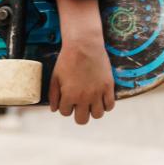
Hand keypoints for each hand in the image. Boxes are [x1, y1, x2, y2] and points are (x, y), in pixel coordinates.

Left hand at [49, 0, 115, 124]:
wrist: (84, 44)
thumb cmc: (68, 59)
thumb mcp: (55, 77)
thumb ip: (54, 95)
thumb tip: (55, 109)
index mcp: (69, 95)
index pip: (65, 112)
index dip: (65, 106)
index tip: (68, 98)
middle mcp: (84, 97)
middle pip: (82, 120)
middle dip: (79, 113)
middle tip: (80, 104)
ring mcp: (98, 92)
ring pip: (98, 115)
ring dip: (93, 111)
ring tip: (92, 102)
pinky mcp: (108, 86)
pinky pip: (110, 105)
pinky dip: (106, 105)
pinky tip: (102, 99)